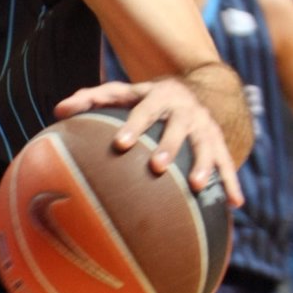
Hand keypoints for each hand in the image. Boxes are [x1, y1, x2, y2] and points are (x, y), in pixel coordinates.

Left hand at [55, 77, 244, 207]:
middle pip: (178, 126)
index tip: (121, 143)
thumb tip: (57, 111)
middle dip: (170, 146)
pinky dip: (232, 182)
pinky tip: (234, 204)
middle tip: (158, 167)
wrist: (194, 89)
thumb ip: (92, 99)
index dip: (133, 125)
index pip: (144, 108)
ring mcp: (204, 124)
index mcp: (158, 95)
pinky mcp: (219, 140)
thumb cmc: (145, 98)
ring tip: (199, 187)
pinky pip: (227, 162)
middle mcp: (185, 108)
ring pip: (207, 144)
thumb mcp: (124, 93)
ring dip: (205, 165)